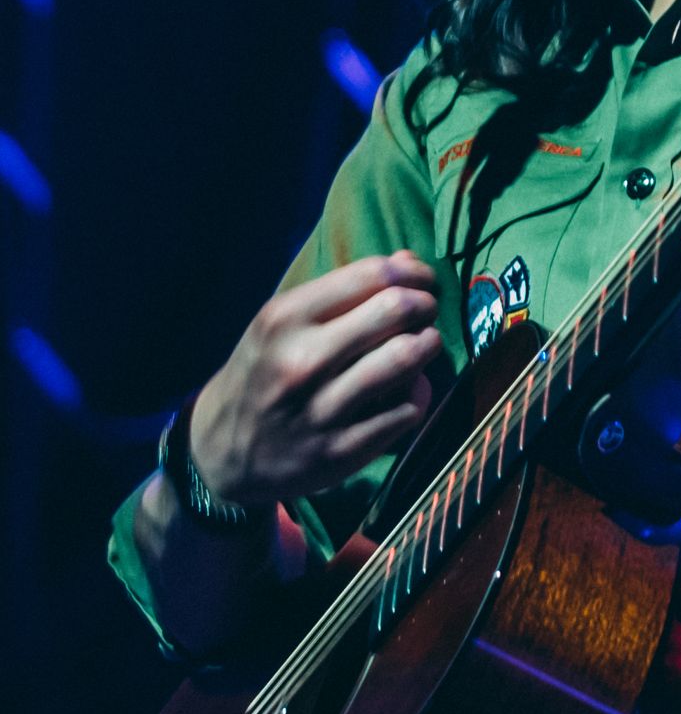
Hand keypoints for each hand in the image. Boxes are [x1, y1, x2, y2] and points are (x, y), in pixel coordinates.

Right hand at [189, 251, 440, 506]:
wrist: (219, 450)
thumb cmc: (262, 371)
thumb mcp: (282, 322)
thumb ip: (343, 291)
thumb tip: (407, 261)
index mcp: (285, 319)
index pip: (371, 275)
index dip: (411, 272)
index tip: (421, 280)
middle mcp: (302, 361)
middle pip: (395, 311)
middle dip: (425, 304)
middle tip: (427, 310)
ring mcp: (322, 410)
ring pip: (405, 359)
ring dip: (428, 345)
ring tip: (425, 342)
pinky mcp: (341, 452)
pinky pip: (406, 411)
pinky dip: (419, 393)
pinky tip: (410, 387)